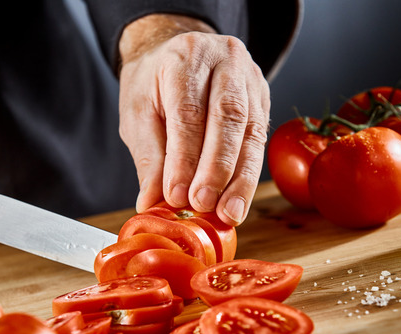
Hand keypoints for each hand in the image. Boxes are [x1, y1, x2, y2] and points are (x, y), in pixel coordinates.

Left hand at [118, 14, 269, 225]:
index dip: (184, 158)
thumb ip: (149, 156)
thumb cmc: (153, 83)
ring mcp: (251, 78)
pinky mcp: (263, 99)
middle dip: (217, 168)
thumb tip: (152, 201)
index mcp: (186, 57)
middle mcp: (226, 60)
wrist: (175, 52)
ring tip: (228, 213)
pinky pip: (259, 140)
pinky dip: (247, 175)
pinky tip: (238, 200)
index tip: (178, 196)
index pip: (189, 112)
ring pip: (251, 131)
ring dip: (240, 179)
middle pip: (228, 118)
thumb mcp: (138, 113)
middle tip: (204, 204)